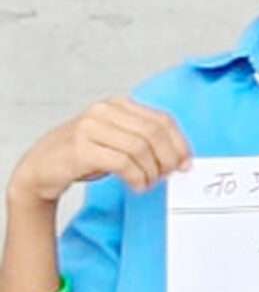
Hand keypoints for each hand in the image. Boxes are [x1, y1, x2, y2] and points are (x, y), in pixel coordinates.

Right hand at [9, 99, 189, 210]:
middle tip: (168, 176)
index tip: (186, 162)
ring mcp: (90, 128)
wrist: (39, 169)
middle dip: (168, 158)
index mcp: (117, 104)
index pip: (161, 119)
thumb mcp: (116, 140)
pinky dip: (136, 177)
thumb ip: (143, 141)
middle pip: (154, 132)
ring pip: (140, 148)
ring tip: (148, 184)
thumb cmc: (81, 156)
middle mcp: (104, 111)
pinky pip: (122, 162)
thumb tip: (178, 158)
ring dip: (151, 171)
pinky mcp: (80, 149)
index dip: (179, 142)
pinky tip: (136, 186)